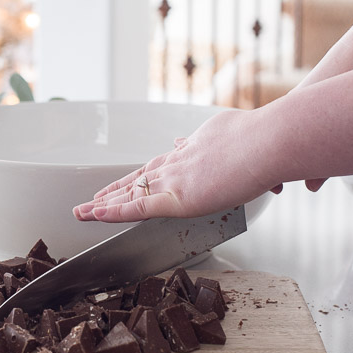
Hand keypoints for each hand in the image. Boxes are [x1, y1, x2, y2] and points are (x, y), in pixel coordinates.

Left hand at [73, 109, 277, 222]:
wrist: (269, 141)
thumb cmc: (265, 140)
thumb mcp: (236, 137)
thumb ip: (218, 145)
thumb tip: (197, 142)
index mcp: (194, 150)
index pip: (161, 164)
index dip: (142, 174)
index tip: (129, 179)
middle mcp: (179, 163)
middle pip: (139, 178)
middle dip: (116, 189)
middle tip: (95, 197)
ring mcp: (176, 179)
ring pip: (130, 193)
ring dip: (105, 203)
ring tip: (83, 211)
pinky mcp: (178, 197)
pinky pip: (136, 207)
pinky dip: (114, 213)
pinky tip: (96, 215)